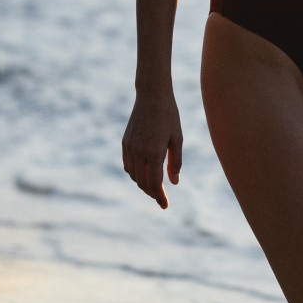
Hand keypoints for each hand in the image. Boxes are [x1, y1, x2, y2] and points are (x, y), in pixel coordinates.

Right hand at [122, 90, 183, 207]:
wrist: (151, 96)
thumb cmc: (169, 116)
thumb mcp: (177, 139)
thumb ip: (175, 163)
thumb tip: (174, 183)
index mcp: (154, 152)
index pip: (155, 183)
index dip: (160, 197)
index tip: (165, 206)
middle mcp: (139, 152)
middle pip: (143, 182)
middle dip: (152, 193)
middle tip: (161, 198)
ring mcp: (129, 147)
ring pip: (134, 175)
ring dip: (143, 184)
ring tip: (154, 186)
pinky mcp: (125, 143)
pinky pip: (128, 165)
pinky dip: (135, 173)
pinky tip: (143, 173)